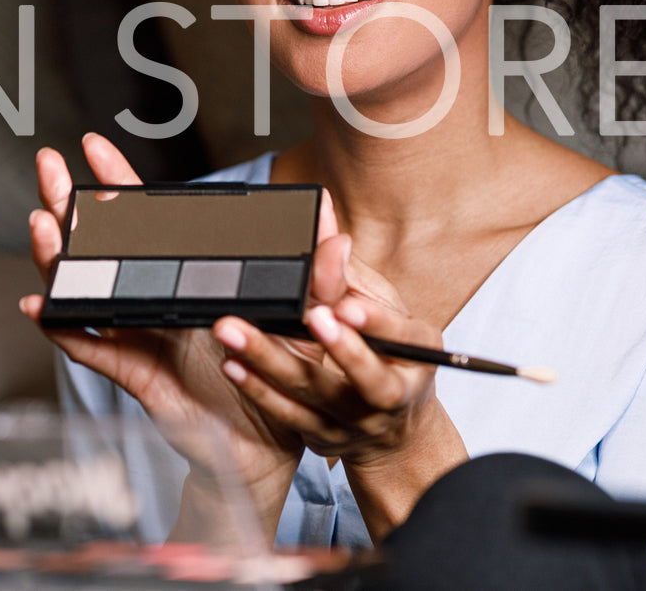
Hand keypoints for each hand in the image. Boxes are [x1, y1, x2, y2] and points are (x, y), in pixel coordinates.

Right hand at [19, 134, 347, 526]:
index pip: (144, 223)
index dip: (118, 183)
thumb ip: (319, 278)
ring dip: (59, 258)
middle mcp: (153, 302)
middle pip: (99, 245)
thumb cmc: (275, 380)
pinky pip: (92, 350)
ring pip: (85, 290)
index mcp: (186, 281)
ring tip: (43, 227)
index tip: (96, 147)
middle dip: (68, 203)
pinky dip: (65, 329)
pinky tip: (44, 306)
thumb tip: (335, 230)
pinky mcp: (136, 374)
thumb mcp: (305, 324)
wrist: (268, 445)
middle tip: (48, 168)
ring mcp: (139, 335)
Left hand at [210, 251, 467, 537]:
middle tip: (310, 316)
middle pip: (365, 377)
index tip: (348, 305)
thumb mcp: (379, 306)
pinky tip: (232, 366)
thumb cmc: (385, 354)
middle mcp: (389, 394)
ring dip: (272, 363)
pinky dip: (258, 390)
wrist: (391, 431)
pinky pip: (287, 415)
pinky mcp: (321, 435)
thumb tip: (322, 210)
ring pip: (315, 394)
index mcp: (413, 352)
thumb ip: (344, 264)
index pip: (400, 335)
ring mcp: (354, 421)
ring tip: (237, 333)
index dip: (375, 321)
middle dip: (340, 348)